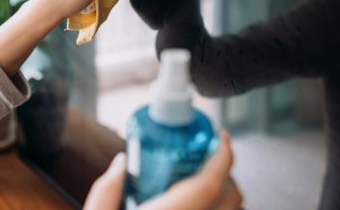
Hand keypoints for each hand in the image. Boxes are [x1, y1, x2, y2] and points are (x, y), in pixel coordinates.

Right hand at [84, 131, 241, 209]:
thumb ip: (107, 190)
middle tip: (206, 155)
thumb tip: (122, 162)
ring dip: (224, 193)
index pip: (213, 182)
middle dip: (226, 171)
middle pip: (232, 197)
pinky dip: (217, 209)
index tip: (220, 135)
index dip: (224, 154)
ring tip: (199, 180)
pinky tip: (194, 205)